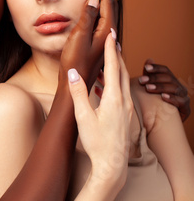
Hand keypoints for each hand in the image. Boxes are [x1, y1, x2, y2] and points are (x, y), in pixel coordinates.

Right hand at [60, 0, 116, 91]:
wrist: (75, 88)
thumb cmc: (75, 65)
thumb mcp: (78, 39)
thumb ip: (86, 19)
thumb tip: (93, 0)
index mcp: (107, 33)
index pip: (108, 4)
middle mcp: (110, 36)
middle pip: (113, 7)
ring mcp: (106, 43)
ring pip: (110, 14)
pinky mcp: (101, 47)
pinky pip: (105, 22)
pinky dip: (103, 10)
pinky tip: (100, 11)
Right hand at [68, 31, 132, 188]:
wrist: (112, 164)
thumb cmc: (97, 143)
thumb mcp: (83, 118)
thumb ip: (78, 94)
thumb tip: (73, 73)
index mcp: (114, 99)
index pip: (113, 67)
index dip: (111, 50)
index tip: (111, 35)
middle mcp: (125, 101)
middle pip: (122, 71)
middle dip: (117, 54)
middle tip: (113, 40)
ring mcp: (128, 109)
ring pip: (124, 82)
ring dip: (117, 68)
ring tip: (109, 59)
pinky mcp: (127, 116)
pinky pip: (123, 93)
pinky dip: (115, 84)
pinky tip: (106, 86)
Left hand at [139, 59, 189, 121]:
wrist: (164, 126)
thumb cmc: (156, 105)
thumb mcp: (152, 90)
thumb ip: (150, 76)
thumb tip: (149, 59)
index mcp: (172, 81)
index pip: (166, 70)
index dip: (156, 68)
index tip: (145, 68)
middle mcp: (180, 88)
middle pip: (169, 78)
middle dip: (154, 78)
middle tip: (141, 81)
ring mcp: (184, 98)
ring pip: (174, 89)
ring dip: (160, 88)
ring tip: (148, 88)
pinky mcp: (186, 109)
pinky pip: (181, 102)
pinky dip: (172, 99)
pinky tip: (163, 97)